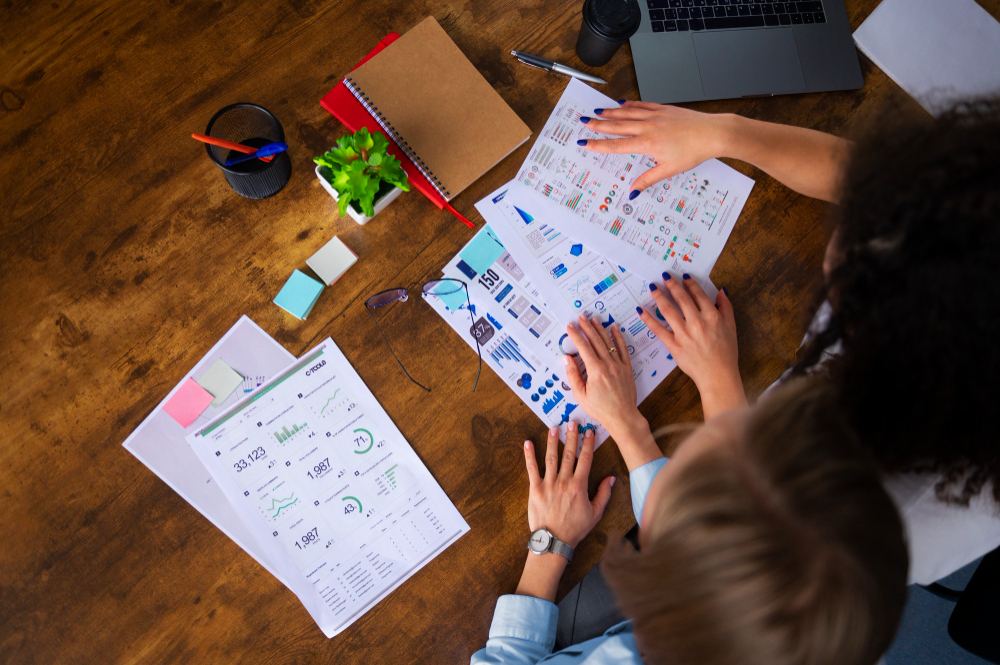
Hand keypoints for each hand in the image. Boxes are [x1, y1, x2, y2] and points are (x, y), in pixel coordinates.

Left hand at [523, 425, 614, 547]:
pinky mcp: (535, 489)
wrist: (554, 541)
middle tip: (572, 422)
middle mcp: (564, 481)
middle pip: (568, 454)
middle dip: (571, 437)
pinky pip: (531, 469)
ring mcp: (548, 483)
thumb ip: (603, 494)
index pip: (585, 459)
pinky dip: (529, 455)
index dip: (588, 444)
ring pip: (551, 457)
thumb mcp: (595, 513)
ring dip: (553, 441)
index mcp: (579, 485)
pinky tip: (528, 443)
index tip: (589, 431)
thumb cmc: (575, 528)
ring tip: (554, 427)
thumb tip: (611, 478)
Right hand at [564, 315, 640, 436]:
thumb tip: (567, 359)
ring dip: (601, 329)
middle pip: (596, 340)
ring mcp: (619, 365)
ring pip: (609, 342)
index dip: (575, 335)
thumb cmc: (600, 409)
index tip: (570, 326)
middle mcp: (608, 364)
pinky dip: (619, 337)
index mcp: (595, 371)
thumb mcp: (580, 396)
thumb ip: (573, 376)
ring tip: (594, 319)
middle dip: (587, 327)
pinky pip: (623, 348)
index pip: (583, 347)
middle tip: (581, 317)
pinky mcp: (627, 367)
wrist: (622, 416)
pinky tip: (615, 328)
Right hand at [581, 102, 733, 193]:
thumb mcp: (669, 170)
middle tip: (584, 122)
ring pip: (627, 113)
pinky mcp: (663, 109)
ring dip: (610, 113)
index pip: (616, 145)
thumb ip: (648, 180)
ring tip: (597, 111)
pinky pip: (641, 105)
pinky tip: (621, 103)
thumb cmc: (693, 151)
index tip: (585, 143)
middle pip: (617, 126)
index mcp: (647, 144)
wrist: (712, 133)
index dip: (598, 145)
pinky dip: (630, 104)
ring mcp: (655, 115)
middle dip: (599, 125)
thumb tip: (632, 192)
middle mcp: (647, 127)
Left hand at [638, 275, 746, 418]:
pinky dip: (648, 319)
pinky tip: (641, 310)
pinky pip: (658, 330)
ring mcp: (684, 333)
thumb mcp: (731, 326)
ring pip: (668, 310)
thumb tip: (721, 290)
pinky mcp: (674, 345)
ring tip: (652, 287)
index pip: (698, 294)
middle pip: (681, 299)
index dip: (689, 283)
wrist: (718, 375)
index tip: (683, 276)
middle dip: (671, 285)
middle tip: (664, 276)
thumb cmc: (726, 351)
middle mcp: (697, 322)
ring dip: (659, 296)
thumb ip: (726, 307)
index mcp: (712, 316)